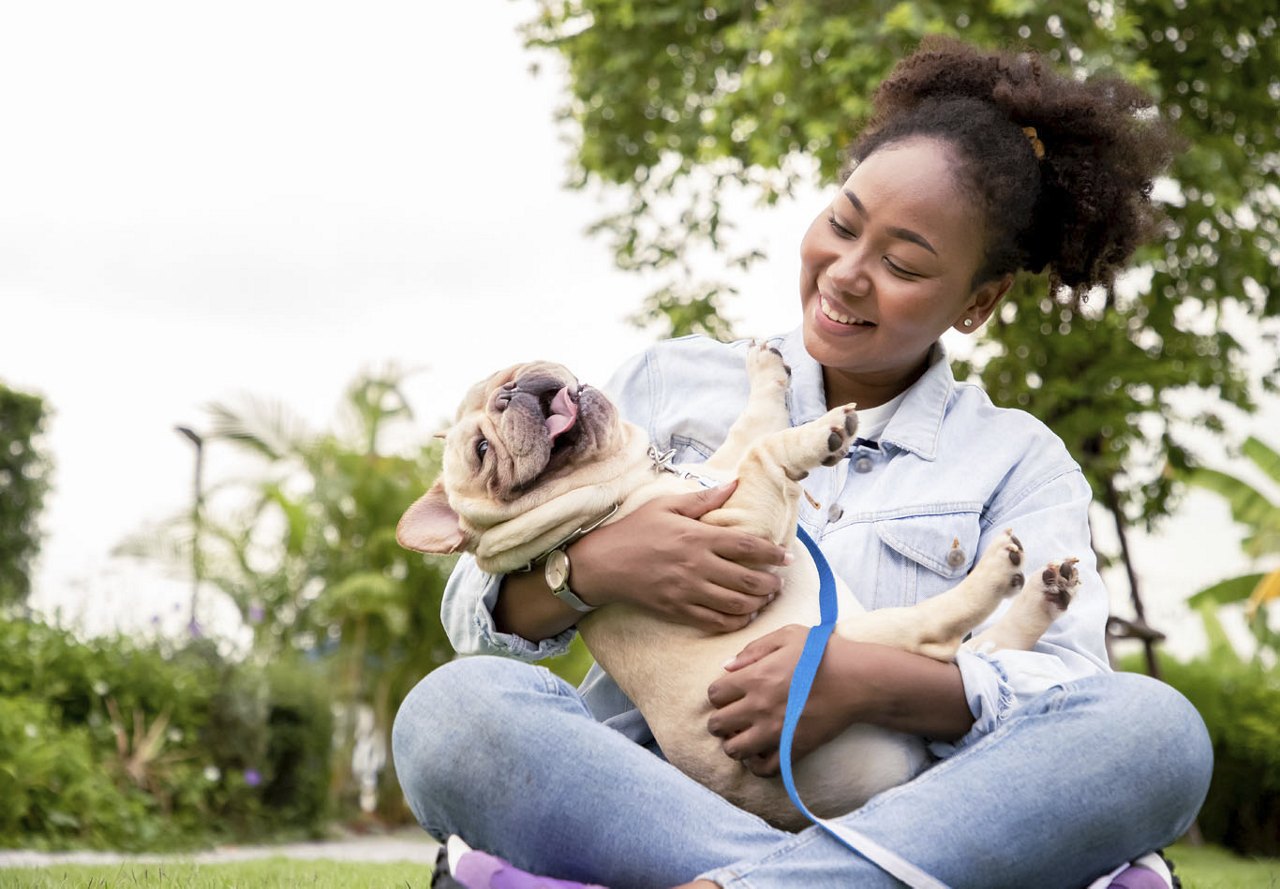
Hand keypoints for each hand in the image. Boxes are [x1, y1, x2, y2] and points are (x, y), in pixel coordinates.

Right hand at [569, 481, 790, 633]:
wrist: (603, 564)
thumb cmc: (635, 530)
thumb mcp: (666, 506)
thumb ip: (703, 498)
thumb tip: (734, 484)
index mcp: (697, 537)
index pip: (746, 547)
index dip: (772, 553)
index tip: (787, 556)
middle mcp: (696, 566)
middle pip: (747, 580)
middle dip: (771, 583)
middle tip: (780, 581)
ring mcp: (688, 591)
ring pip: (736, 604)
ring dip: (758, 603)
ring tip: (766, 598)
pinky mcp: (678, 610)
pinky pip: (715, 622)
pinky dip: (736, 622)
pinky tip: (744, 616)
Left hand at [705, 625, 860, 776]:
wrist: (858, 680)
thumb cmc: (823, 653)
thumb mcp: (787, 635)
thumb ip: (753, 649)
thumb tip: (726, 666)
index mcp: (755, 678)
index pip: (713, 695)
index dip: (718, 694)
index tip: (730, 693)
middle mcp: (759, 707)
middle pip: (717, 725)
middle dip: (720, 720)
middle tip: (732, 715)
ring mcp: (775, 732)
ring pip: (733, 750)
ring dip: (733, 743)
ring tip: (743, 734)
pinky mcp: (793, 749)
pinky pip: (762, 769)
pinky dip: (755, 764)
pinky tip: (760, 751)